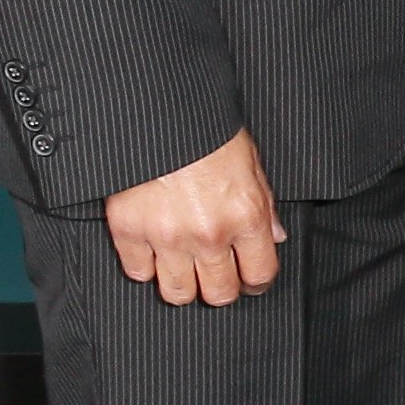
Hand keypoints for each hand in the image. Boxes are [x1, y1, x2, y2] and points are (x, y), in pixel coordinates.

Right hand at [105, 127, 282, 305]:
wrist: (157, 110)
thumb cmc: (207, 131)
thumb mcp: (250, 161)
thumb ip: (264, 205)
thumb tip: (275, 236)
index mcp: (245, 216)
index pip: (260, 275)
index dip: (256, 282)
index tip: (249, 280)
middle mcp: (209, 234)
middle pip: (219, 294)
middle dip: (220, 288)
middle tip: (215, 275)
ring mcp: (167, 236)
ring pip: (177, 294)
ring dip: (182, 285)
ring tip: (183, 268)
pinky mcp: (129, 230)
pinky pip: (137, 272)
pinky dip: (144, 266)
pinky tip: (151, 250)